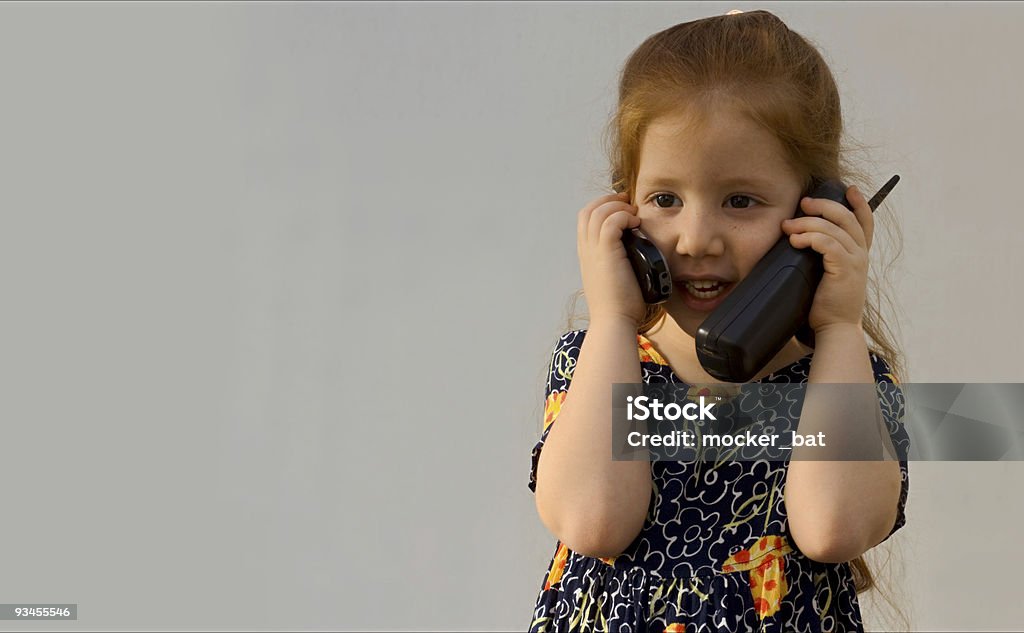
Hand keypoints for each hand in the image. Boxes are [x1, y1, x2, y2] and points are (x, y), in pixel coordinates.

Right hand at [576, 192, 645, 326]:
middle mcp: (586, 249)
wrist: (614, 321)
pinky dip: (624, 217)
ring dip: (618, 207)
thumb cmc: (620, 306)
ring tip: (634, 216)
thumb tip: (637, 253)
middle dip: (609, 201)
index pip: (586, 219)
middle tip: (629, 205)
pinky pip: (610, 221)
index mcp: (587, 254)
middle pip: (588, 210)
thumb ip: (619, 262)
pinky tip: (636, 225)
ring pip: (598, 211)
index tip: (624, 211)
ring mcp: (593, 251)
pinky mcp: (605, 253)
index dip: (603, 208)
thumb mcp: (615, 278)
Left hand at [781, 185, 872, 333]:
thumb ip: (823, 256)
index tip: (849, 189)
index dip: (860, 203)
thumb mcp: (827, 275)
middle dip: (824, 206)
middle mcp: (861, 255)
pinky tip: (796, 241)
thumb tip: (799, 238)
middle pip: (847, 218)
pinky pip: (828, 244)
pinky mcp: (845, 270)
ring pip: (834, 229)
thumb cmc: (825, 304)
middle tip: (803, 203)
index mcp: (859, 254)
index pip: (866, 222)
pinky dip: (811, 238)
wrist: (835, 328)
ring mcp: (855, 262)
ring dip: (808, 223)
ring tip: (788, 227)